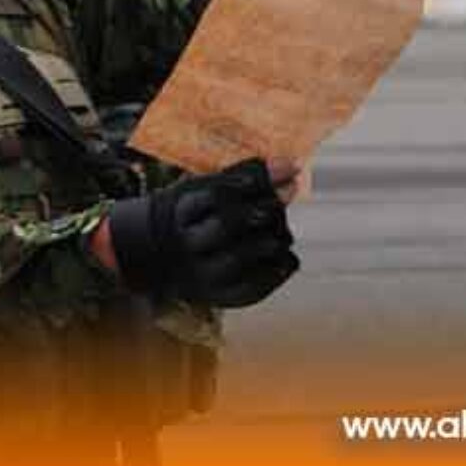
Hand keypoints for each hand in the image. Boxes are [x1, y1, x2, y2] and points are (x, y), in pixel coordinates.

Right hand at [97, 159, 299, 308]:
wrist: (173, 258)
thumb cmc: (201, 214)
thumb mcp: (211, 187)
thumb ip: (249, 175)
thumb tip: (292, 167)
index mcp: (183, 211)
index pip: (215, 196)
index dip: (250, 185)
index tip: (272, 178)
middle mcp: (188, 246)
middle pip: (227, 225)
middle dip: (264, 210)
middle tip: (276, 205)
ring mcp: (205, 275)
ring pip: (243, 256)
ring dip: (273, 237)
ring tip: (279, 229)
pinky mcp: (226, 297)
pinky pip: (261, 284)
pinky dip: (280, 263)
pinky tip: (280, 250)